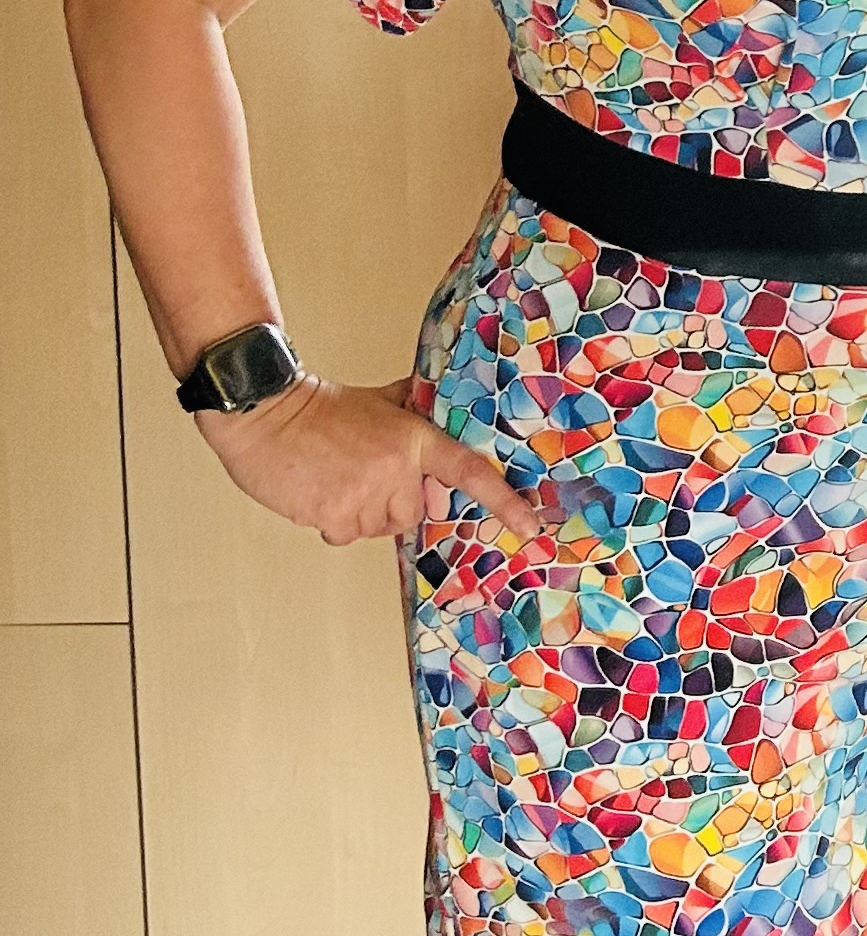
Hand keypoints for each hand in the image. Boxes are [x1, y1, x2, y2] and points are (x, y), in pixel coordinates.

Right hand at [197, 371, 544, 547]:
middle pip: (413, 512)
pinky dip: (336, 520)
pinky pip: (348, 535)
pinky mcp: (336, 518)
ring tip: (336, 477)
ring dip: (362, 511)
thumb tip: (439, 402)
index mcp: (413, 439)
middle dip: (392, 499)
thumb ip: (413, 409)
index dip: (504, 500)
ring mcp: (366, 497)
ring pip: (380, 526)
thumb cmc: (320, 407)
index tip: (530, 525)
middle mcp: (397, 471)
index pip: (468, 472)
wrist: (266, 414)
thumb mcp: (378, 400)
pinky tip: (319, 490)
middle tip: (362, 470)